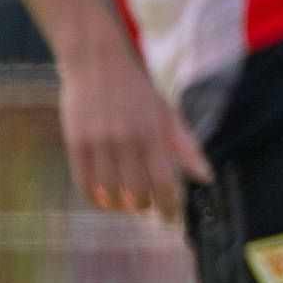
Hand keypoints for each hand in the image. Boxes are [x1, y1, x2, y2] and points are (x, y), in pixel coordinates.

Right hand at [60, 38, 209, 217]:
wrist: (97, 63)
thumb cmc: (138, 91)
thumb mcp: (168, 114)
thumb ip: (187, 147)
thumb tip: (206, 178)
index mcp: (153, 134)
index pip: (164, 182)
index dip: (169, 206)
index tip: (170, 219)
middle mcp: (126, 140)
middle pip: (136, 191)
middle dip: (144, 207)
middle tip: (146, 208)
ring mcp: (99, 142)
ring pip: (110, 191)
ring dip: (119, 206)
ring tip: (125, 206)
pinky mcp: (76, 142)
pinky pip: (84, 182)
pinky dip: (94, 198)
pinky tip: (103, 200)